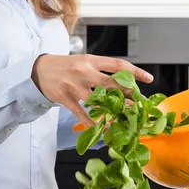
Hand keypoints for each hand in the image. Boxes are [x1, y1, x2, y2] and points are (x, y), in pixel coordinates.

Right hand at [31, 54, 152, 127]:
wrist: (39, 69)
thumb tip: (123, 81)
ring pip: (97, 100)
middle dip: (128, 93)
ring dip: (112, 110)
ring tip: (124, 117)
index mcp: (91, 60)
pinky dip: (92, 122)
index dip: (135, 72)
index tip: (149, 79)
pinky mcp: (66, 99)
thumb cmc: (65, 65)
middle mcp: (84, 72)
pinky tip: (101, 128)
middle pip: (110, 83)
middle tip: (140, 102)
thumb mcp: (83, 61)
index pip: (118, 65)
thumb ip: (100, 69)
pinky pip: (81, 113)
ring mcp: (74, 86)